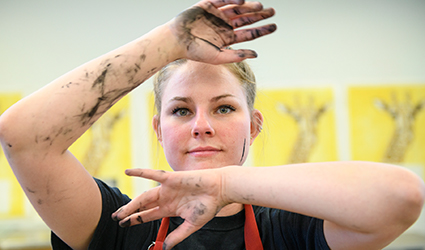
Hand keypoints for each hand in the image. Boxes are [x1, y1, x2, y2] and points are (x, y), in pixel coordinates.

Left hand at [111, 168, 226, 248]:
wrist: (220, 189)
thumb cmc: (209, 205)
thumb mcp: (192, 224)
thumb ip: (178, 235)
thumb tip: (166, 248)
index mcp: (170, 209)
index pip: (148, 215)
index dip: (135, 220)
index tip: (123, 224)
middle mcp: (166, 198)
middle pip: (143, 206)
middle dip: (129, 212)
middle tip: (115, 217)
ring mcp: (167, 188)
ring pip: (145, 196)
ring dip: (132, 203)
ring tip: (120, 211)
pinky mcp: (171, 178)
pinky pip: (152, 174)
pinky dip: (140, 172)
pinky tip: (128, 171)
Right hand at [169, 0, 275, 63]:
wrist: (175, 41)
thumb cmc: (194, 51)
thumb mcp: (218, 57)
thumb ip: (236, 55)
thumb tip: (256, 54)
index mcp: (227, 38)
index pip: (248, 33)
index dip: (262, 30)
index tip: (274, 26)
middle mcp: (224, 25)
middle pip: (246, 19)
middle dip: (259, 15)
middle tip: (272, 12)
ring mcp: (216, 14)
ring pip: (237, 8)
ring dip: (249, 6)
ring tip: (261, 6)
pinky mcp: (207, 5)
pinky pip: (223, 0)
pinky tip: (242, 0)